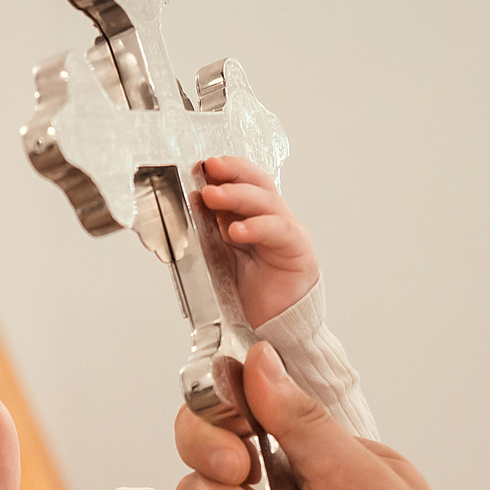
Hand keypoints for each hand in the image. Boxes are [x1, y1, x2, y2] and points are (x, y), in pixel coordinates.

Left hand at [194, 156, 316, 328]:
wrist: (273, 324)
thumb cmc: (248, 291)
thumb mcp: (219, 254)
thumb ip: (209, 229)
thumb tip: (192, 200)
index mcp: (253, 216)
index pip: (243, 182)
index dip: (225, 170)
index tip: (202, 165)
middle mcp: (272, 218)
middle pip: (257, 184)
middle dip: (232, 174)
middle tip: (208, 170)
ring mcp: (286, 231)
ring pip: (267, 202)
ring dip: (238, 196)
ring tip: (213, 196)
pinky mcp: (297, 250)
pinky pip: (279, 231)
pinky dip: (257, 227)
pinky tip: (237, 229)